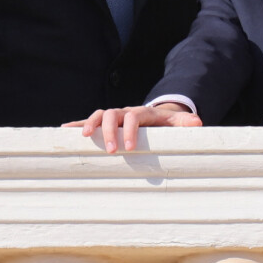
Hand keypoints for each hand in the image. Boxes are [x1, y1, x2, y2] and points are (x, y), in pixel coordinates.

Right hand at [69, 103, 201, 152]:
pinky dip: (77, 124)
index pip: (134, 117)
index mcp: (143, 113)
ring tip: (85, 138)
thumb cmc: (167, 123)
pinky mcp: (106, 122)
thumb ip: (186, 123)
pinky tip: (64, 131)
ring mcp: (114, 116)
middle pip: (113, 114)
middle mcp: (126, 111)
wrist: (157, 115)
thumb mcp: (178, 123)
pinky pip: (89, 121)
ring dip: (91, 125)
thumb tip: (198, 123)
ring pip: (99, 114)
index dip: (131, 131)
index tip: (129, 148)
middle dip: (110, 131)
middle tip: (112, 150)